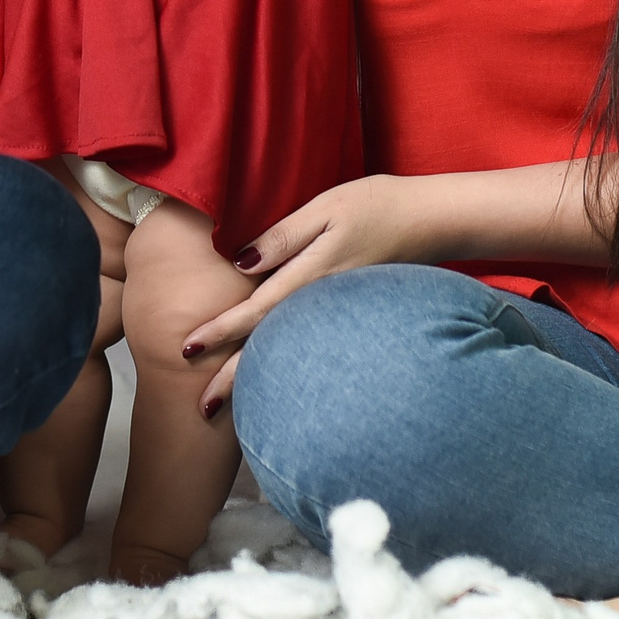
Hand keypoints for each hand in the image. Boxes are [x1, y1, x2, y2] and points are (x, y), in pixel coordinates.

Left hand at [181, 176, 443, 414]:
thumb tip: (240, 263)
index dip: (220, 331)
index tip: (186, 349)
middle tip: (200, 412)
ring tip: (228, 408)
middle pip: (269, 349)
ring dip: (257, 383)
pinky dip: (286, 369)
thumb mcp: (325, 207)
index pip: (255, 312)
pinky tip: (274, 382)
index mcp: (310, 277)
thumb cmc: (376, 207)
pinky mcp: (347, 317)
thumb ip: (283, 236)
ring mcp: (337, 317)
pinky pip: (309, 348)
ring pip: (289, 355)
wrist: (432, 222)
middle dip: (232, 381)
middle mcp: (321, 307)